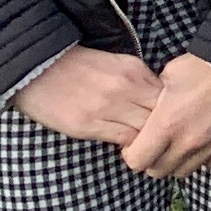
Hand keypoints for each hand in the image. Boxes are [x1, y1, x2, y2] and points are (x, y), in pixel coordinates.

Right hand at [10, 46, 162, 145]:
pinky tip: (130, 147)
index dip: (173, 109)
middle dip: (167, 126)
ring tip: (149, 144)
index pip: (169, 94)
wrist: (36, 69)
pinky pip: (124, 140)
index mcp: (132, 69)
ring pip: (146, 130)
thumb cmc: (76, 66)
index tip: (171, 118)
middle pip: (163, 113)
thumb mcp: (115, 63)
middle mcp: (124, 87)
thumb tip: (162, 99)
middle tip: (165, 137)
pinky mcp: (88, 125)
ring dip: (151, 139)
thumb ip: (139, 80)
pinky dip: (131, 145)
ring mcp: (107, 107)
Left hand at [120, 53, 210, 180]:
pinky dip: (202, 158)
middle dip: (153, 160)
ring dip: (177, 162)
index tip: (136, 144)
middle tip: (156, 145)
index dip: (132, 154)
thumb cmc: (206, 65)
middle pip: (158, 171)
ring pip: (183, 172)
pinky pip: (209, 164)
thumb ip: (156, 99)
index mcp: (167, 124)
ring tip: (180, 145)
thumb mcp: (170, 75)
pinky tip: (203, 142)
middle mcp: (188, 142)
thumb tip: (151, 108)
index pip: (137, 161)